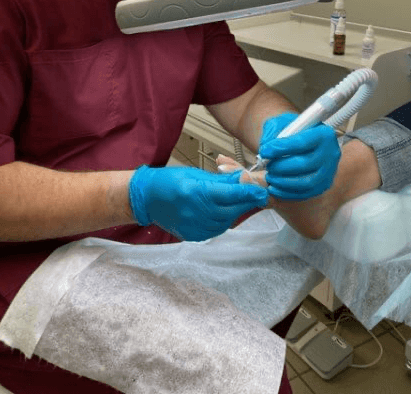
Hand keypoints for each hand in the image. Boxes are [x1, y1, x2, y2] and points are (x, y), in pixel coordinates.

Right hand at [129, 165, 267, 240]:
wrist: (147, 199)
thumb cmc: (170, 181)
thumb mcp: (196, 174)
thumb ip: (221, 180)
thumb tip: (244, 178)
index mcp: (197, 192)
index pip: (231, 194)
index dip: (249, 192)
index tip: (263, 191)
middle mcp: (196, 212)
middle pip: (232, 210)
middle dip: (246, 202)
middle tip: (256, 195)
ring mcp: (194, 226)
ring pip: (226, 221)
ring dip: (235, 211)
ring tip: (236, 201)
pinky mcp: (193, 236)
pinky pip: (216, 229)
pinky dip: (223, 220)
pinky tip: (222, 211)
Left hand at [259, 113, 340, 200]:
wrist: (299, 143)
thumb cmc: (290, 131)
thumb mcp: (280, 123)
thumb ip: (273, 132)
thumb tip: (266, 148)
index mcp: (323, 133)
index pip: (302, 142)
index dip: (281, 148)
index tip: (264, 151)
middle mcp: (331, 153)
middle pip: (305, 164)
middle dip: (280, 166)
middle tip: (266, 165)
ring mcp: (329, 172)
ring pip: (306, 182)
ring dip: (282, 181)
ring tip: (269, 176)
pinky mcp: (323, 185)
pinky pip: (305, 194)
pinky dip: (286, 193)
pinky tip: (273, 187)